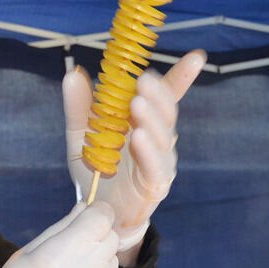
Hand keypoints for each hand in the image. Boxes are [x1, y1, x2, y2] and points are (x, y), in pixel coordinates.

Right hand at [0, 202, 119, 267]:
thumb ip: (59, 229)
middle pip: (111, 238)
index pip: (100, 218)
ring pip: (112, 262)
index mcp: (59, 254)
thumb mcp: (23, 255)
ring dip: (98, 258)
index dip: (97, 211)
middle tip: (75, 243)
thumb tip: (83, 208)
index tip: (88, 215)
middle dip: (97, 234)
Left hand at [63, 50, 205, 253]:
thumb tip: (72, 73)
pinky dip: (148, 153)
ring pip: (163, 139)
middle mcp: (156, 139)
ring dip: (152, 120)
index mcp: (143, 122)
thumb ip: (79, 106)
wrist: (95, 210)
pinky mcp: (154, 186)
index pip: (166, 96)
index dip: (181, 77)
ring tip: (138, 104)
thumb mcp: (81, 134)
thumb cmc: (96, 169)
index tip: (196, 56)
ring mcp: (159, 162)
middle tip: (144, 80)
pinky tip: (138, 138)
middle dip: (158, 95)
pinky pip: (155, 168)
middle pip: (165, 113)